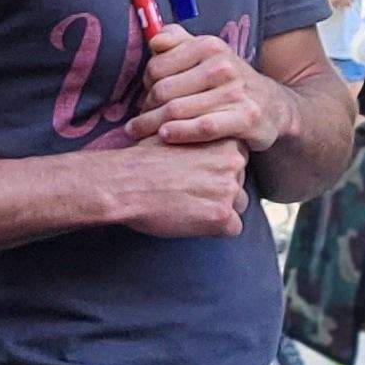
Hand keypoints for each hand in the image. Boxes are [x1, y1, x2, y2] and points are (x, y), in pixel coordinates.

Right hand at [109, 135, 251, 237]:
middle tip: (190, 193)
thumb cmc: (143, 158)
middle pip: (240, 184)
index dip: (218, 171)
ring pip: (239, 206)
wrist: (123, 183)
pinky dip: (216, 229)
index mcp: (226, 140)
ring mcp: (229, 190)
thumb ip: (202, 139)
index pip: (239, 161)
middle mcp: (234, 163)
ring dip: (220, 210)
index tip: (198, 174)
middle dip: (220, 191)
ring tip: (190, 207)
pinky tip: (193, 221)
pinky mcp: (221, 216)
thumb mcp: (178, 134)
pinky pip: (233, 228)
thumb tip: (211, 148)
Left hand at [129, 24, 290, 149]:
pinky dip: (180, 133)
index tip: (145, 97)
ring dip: (152, 125)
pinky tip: (164, 136)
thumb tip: (155, 41)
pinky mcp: (245, 118)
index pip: (157, 66)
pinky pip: (203, 127)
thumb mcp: (208, 53)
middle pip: (163, 90)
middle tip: (141, 121)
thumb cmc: (229, 81)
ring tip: (140, 133)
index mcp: (209, 46)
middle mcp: (223, 66)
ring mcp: (236, 92)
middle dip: (146, 108)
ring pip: (178, 110)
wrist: (273, 106)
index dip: (144, 85)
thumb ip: (178, 40)